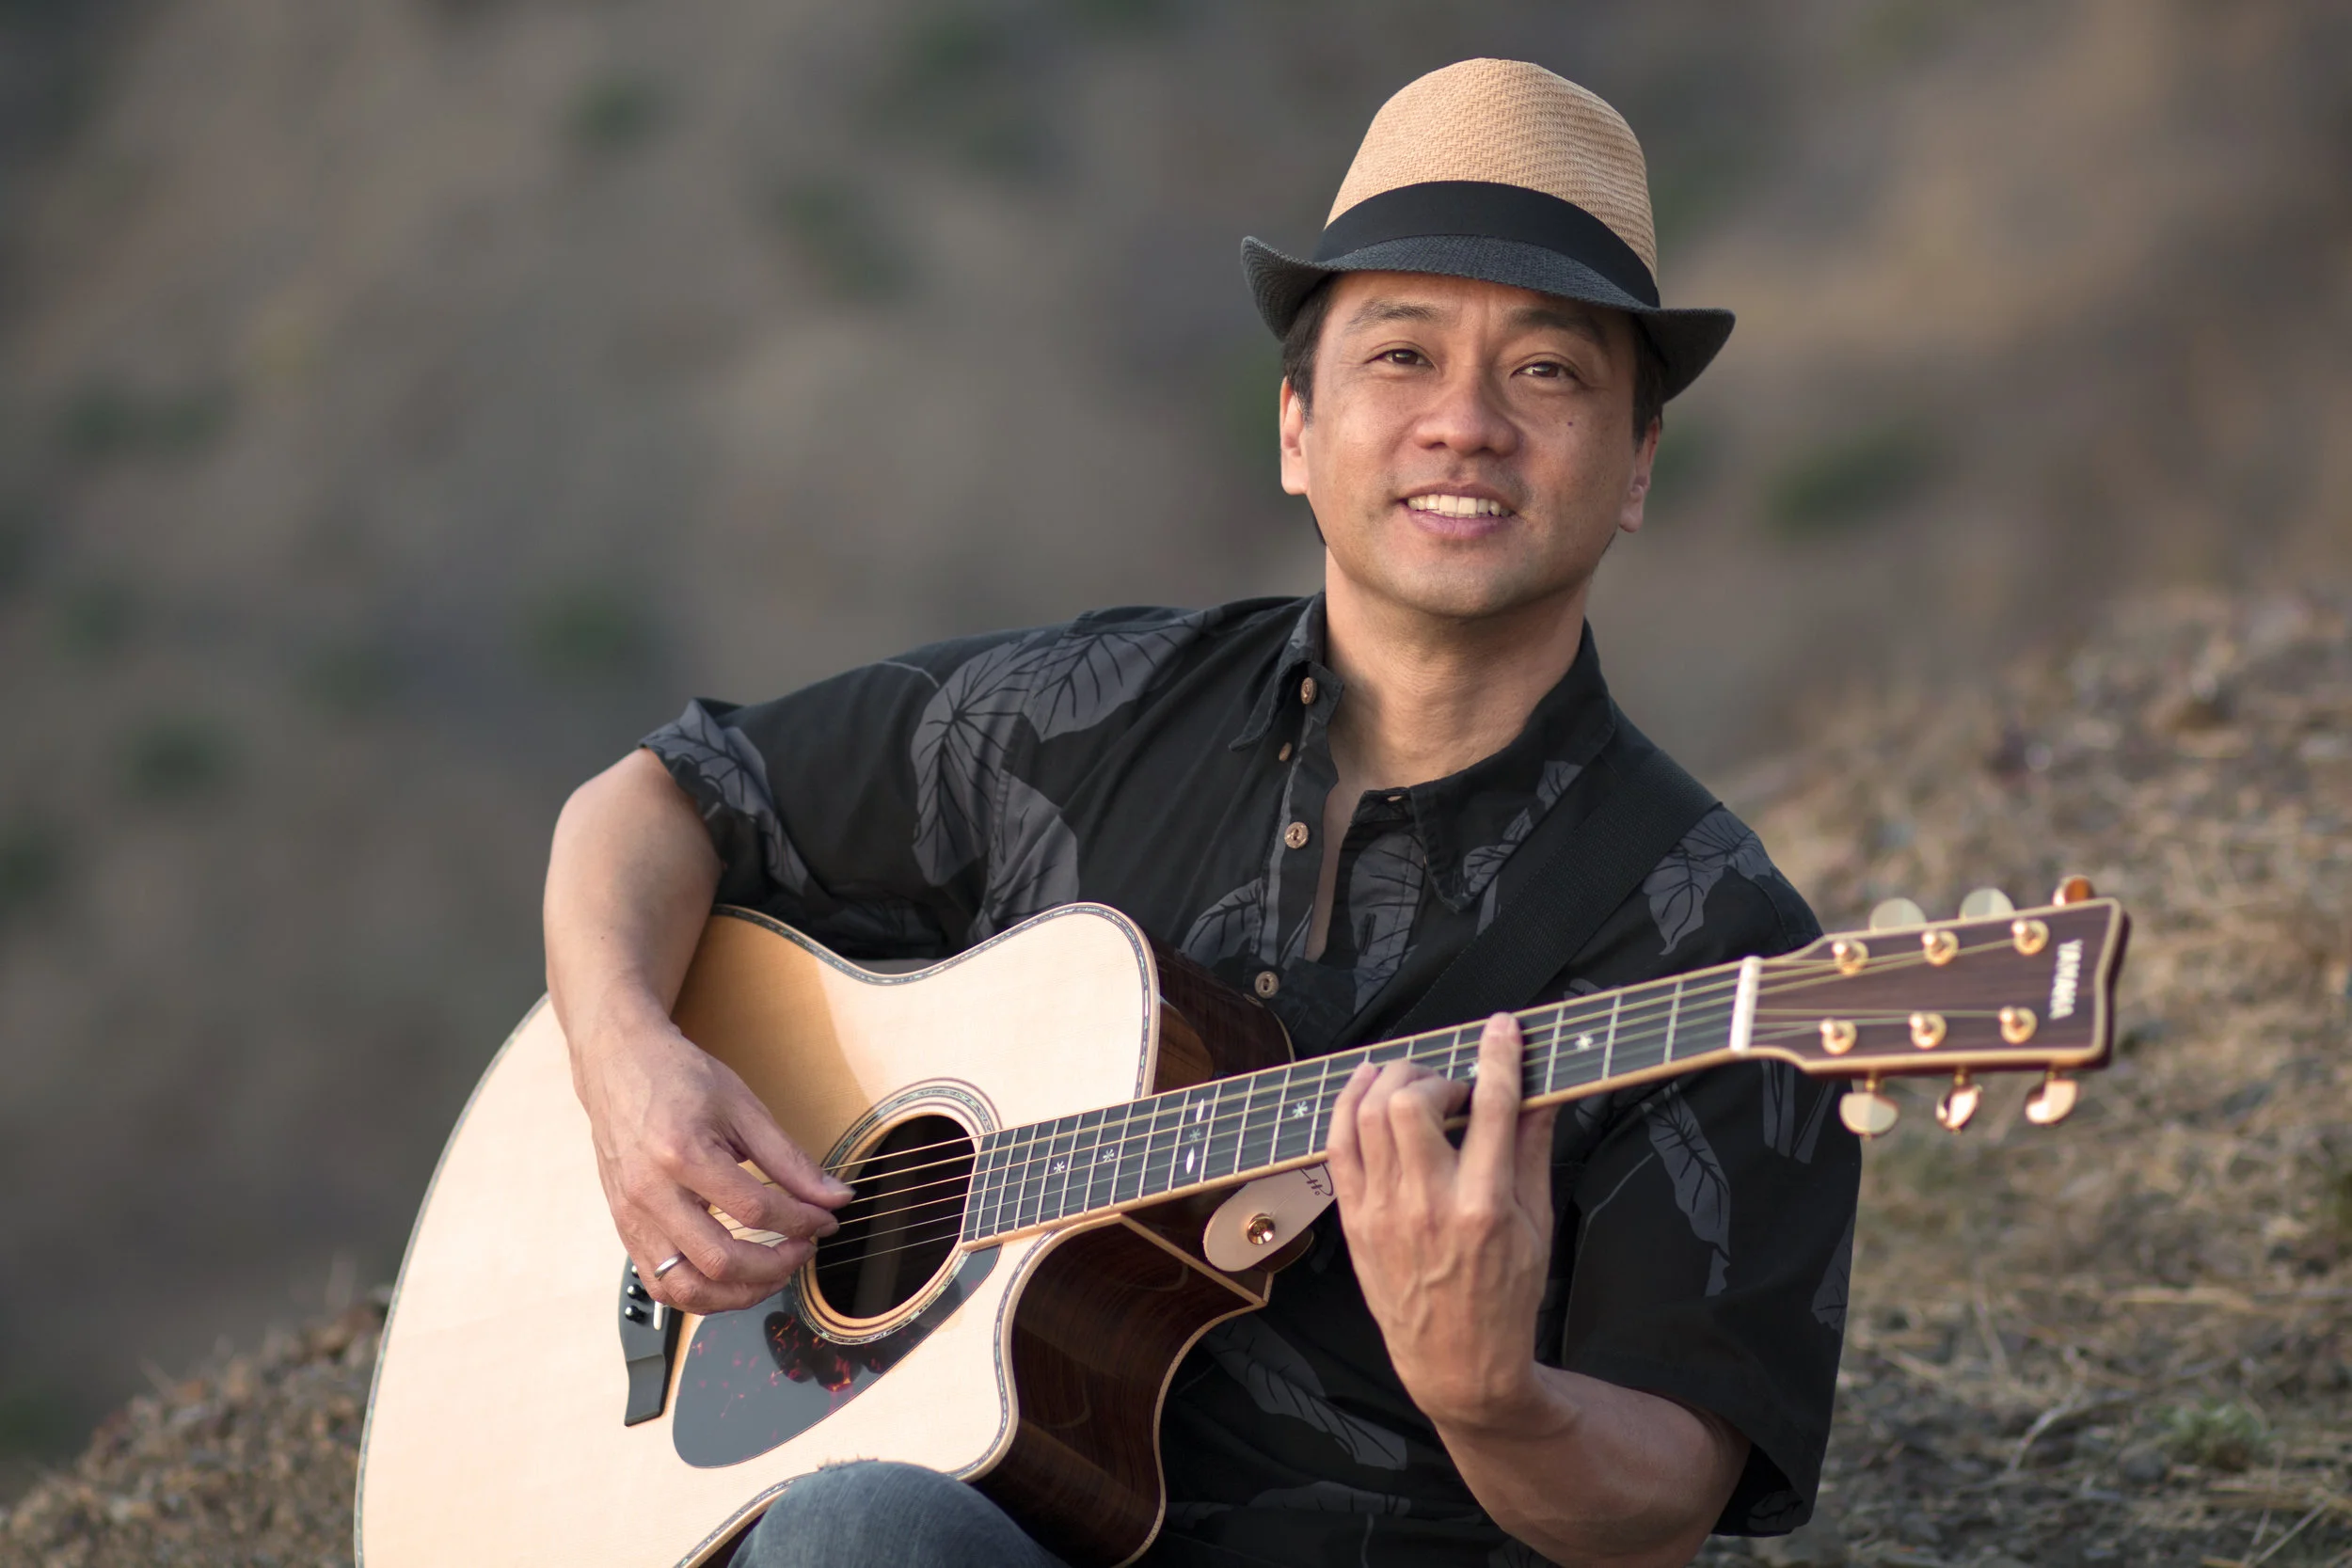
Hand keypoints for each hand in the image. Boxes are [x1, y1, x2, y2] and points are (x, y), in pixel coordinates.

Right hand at [570, 1007, 852, 1314]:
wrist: (619, 1067)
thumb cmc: (680, 1080)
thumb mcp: (744, 1108)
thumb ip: (790, 1160)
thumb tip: (834, 1197)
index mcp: (682, 1153)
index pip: (755, 1210)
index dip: (801, 1222)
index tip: (826, 1220)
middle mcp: (650, 1193)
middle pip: (719, 1261)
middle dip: (775, 1267)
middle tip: (803, 1249)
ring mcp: (631, 1217)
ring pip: (685, 1289)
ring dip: (738, 1295)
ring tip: (773, 1273)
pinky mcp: (624, 1229)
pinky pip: (660, 1285)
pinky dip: (700, 1294)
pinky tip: (731, 1279)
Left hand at [1326, 1013, 1560, 1429]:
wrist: (1457, 1364)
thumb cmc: (1504, 1297)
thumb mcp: (1538, 1227)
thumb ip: (1533, 1150)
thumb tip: (1541, 1091)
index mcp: (1485, 1208)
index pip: (1491, 1108)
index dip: (1499, 1057)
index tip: (1504, 1028)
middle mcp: (1428, 1205)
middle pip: (1409, 1103)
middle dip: (1434, 1075)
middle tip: (1454, 1088)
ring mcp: (1383, 1213)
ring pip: (1366, 1115)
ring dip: (1391, 1081)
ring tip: (1416, 1085)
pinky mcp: (1355, 1221)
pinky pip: (1336, 1145)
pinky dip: (1348, 1105)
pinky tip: (1367, 1089)